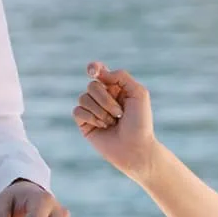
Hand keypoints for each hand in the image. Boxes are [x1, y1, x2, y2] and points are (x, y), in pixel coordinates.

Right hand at [74, 61, 158, 181]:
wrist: (135, 148)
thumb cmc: (140, 122)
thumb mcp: (138, 93)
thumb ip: (121, 77)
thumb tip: (99, 73)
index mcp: (116, 88)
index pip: (99, 71)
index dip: (94, 68)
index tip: (93, 71)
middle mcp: (103, 97)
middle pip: (92, 85)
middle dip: (106, 100)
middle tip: (119, 113)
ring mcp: (92, 110)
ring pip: (83, 98)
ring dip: (100, 111)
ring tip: (112, 122)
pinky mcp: (84, 123)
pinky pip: (77, 111)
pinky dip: (91, 117)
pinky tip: (102, 127)